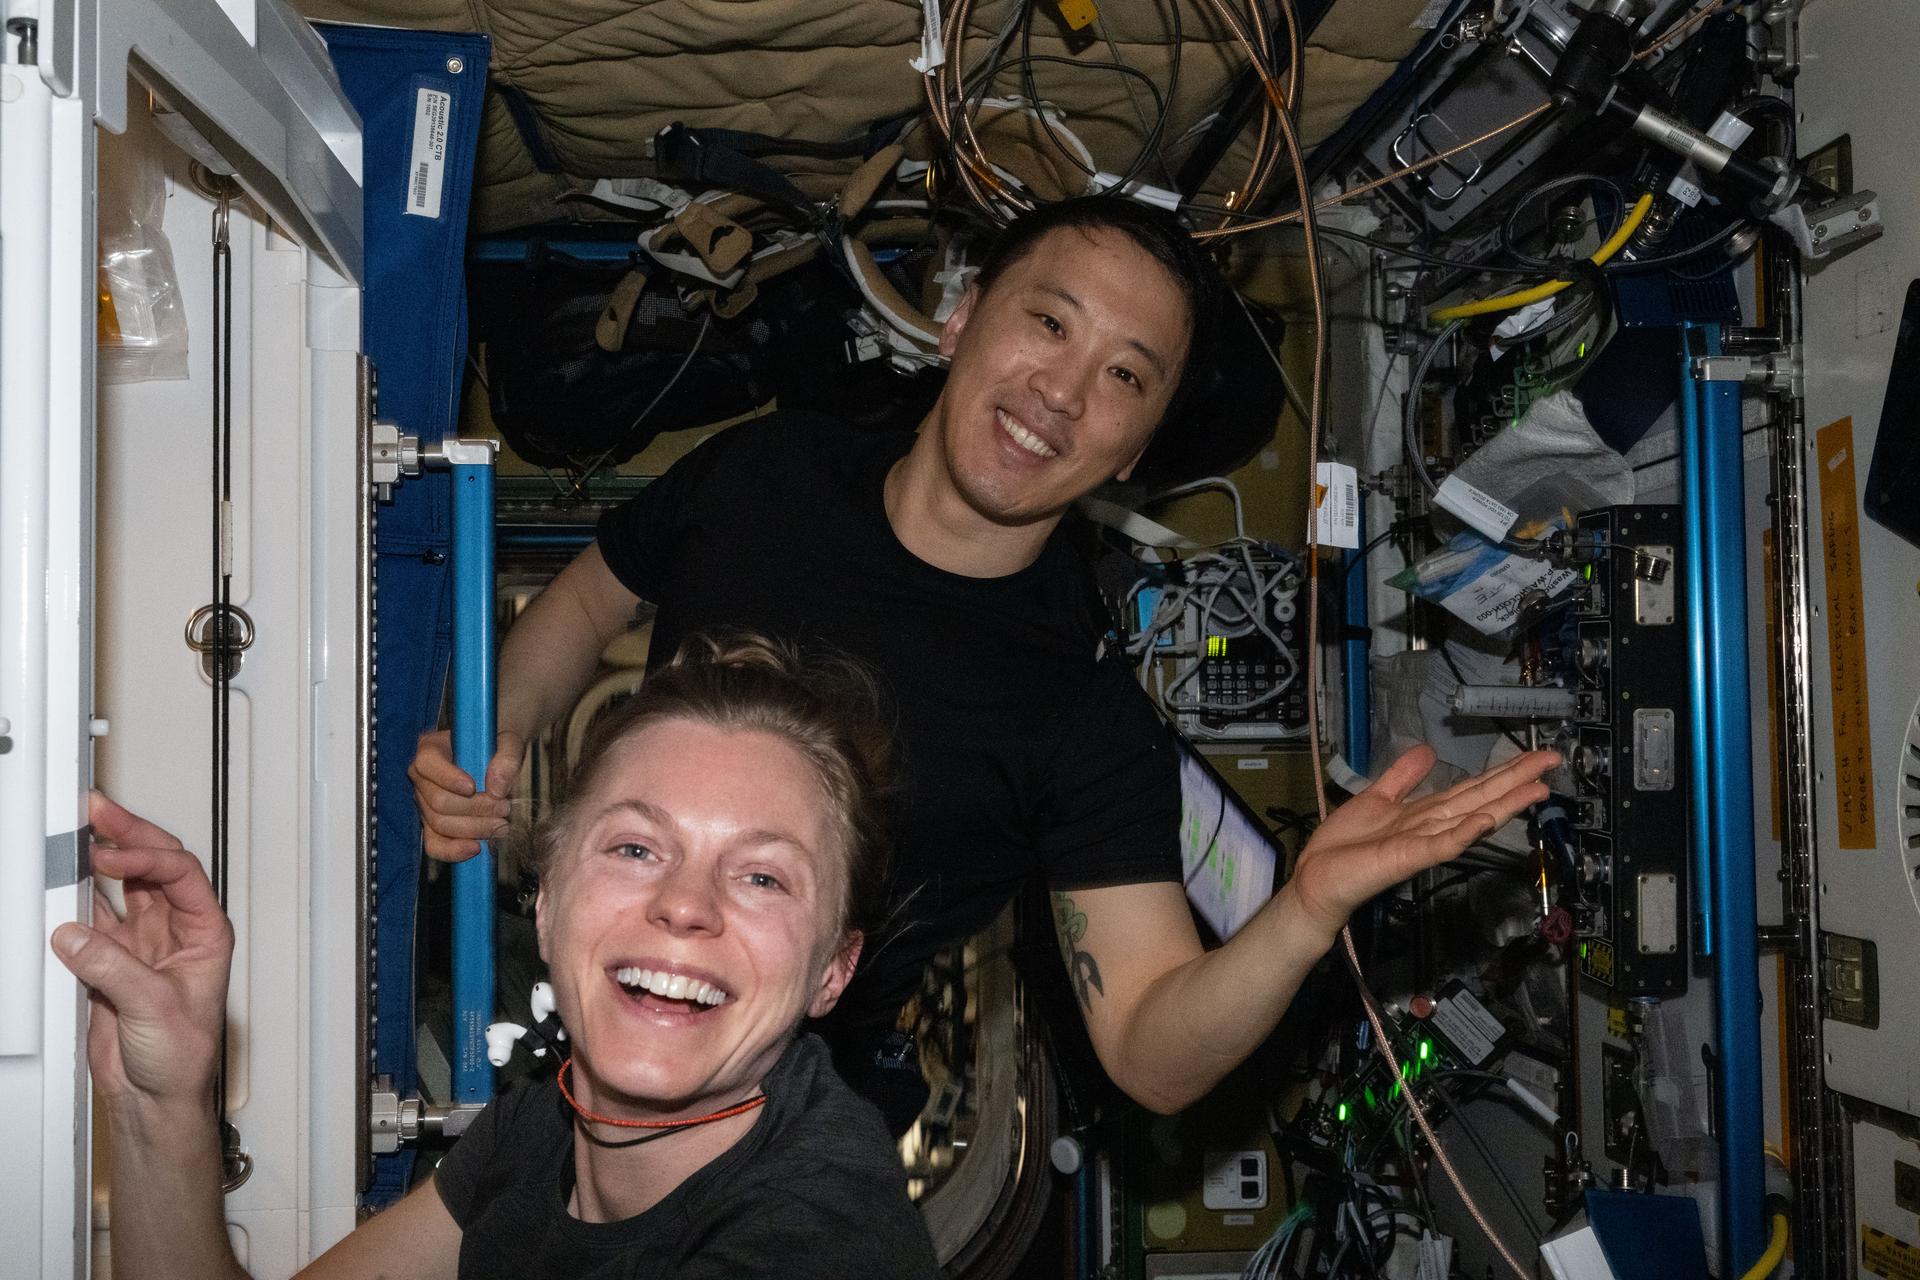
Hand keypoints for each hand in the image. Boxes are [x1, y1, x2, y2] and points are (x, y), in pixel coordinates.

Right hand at [50, 795, 232, 1110]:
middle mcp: (174, 930)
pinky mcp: (106, 961)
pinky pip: (87, 920)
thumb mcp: (156, 1008)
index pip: (180, 874)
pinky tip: (57, 885)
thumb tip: (75, 935)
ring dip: (96, 861)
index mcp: (205, 931)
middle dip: (125, 835)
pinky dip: (70, 902)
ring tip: (72, 834)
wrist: (155, 1097)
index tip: (112, 854)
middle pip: (151, 866)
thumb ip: (114, 968)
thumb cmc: (183, 1058)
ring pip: (117, 887)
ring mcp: (139, 942)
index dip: (147, 856)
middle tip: (96, 809)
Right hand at [408, 728, 524, 861]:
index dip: (448, 778)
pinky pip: (434, 845)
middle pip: (438, 801)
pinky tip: (477, 848)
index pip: (428, 763)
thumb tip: (497, 788)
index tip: (472, 787)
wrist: (499, 756)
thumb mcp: (509, 740)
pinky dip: (454, 851)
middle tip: (504, 808)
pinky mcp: (434, 825)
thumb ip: (507, 757)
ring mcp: (425, 803)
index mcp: (432, 748)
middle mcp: (423, 777)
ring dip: (474, 828)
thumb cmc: (498, 745)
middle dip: (475, 809)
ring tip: (502, 824)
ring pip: (439, 824)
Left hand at [1284, 746, 1557, 941]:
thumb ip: (1402, 777)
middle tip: (1552, 760)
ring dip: (1504, 804)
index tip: (1535, 756)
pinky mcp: (1408, 857)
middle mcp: (1433, 826)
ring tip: (1537, 789)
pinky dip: (1463, 833)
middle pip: (1481, 798)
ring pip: (1471, 818)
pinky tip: (1486, 821)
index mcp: (1426, 812)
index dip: (1503, 772)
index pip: (1472, 787)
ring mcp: (1424, 842)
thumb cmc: (1345, 845)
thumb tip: (1429, 750)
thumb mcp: (1375, 798)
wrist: (1318, 878)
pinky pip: (1440, 845)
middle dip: (1516, 780)